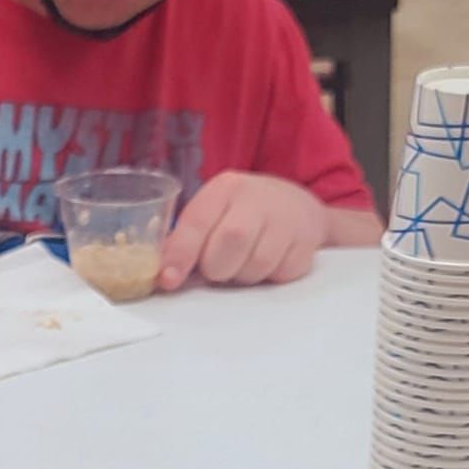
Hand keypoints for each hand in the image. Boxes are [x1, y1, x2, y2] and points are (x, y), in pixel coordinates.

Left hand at [159, 173, 327, 291]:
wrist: (296, 206)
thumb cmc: (241, 215)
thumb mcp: (212, 214)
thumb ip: (185, 241)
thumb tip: (162, 274)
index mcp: (225, 188)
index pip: (198, 221)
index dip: (181, 253)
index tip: (168, 279)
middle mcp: (257, 197)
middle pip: (231, 242)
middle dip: (217, 267)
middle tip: (217, 267)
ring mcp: (286, 218)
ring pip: (257, 264)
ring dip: (243, 275)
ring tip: (243, 262)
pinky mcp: (307, 241)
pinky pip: (281, 273)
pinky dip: (269, 277)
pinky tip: (269, 261)